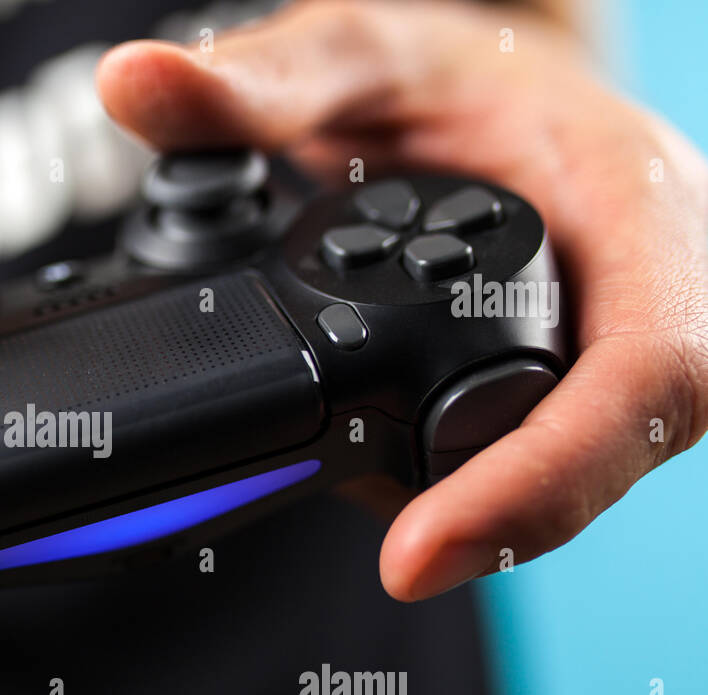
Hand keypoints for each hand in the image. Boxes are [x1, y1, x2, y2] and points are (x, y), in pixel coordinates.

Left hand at [97, 0, 707, 599]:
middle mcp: (644, 290)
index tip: (418, 553)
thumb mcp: (364, 54)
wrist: (501, 93)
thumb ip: (263, 81)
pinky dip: (455, 480)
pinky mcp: (572, 383)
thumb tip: (136, 84)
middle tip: (383, 551)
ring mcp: (613, 347)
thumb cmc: (458, 74)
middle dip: (490, 514)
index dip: (540, 483)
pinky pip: (531, 454)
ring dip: (467, 504)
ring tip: (355, 477)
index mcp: (633, 205)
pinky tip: (375, 462)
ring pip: (567, 470)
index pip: (639, 373)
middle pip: (604, 451)